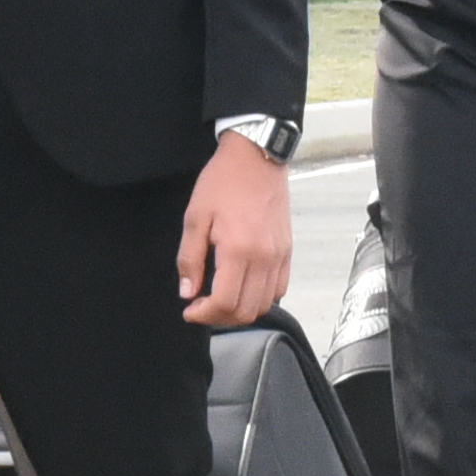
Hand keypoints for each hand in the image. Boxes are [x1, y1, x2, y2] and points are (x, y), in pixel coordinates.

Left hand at [178, 133, 290, 325]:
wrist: (257, 157)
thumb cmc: (223, 182)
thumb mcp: (195, 216)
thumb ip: (190, 258)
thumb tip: (188, 292)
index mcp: (238, 250)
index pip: (225, 303)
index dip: (204, 315)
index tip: (190, 310)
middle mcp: (264, 258)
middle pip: (246, 311)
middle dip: (220, 318)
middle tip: (202, 307)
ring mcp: (279, 256)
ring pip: (264, 304)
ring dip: (241, 311)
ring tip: (221, 299)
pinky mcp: (287, 250)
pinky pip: (279, 289)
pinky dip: (261, 298)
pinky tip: (243, 287)